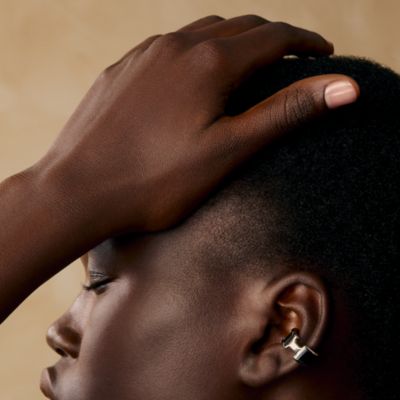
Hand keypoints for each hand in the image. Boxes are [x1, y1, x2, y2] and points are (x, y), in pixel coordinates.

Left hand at [34, 15, 358, 233]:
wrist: (77, 190)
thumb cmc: (154, 180)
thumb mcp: (229, 150)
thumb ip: (285, 112)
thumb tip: (344, 86)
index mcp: (209, 63)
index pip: (274, 37)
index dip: (306, 43)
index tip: (325, 53)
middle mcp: (176, 46)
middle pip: (240, 28)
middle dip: (273, 39)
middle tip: (292, 59)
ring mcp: (144, 55)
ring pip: (203, 32)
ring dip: (234, 42)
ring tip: (249, 64)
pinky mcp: (122, 70)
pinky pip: (168, 48)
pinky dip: (196, 52)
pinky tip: (195, 73)